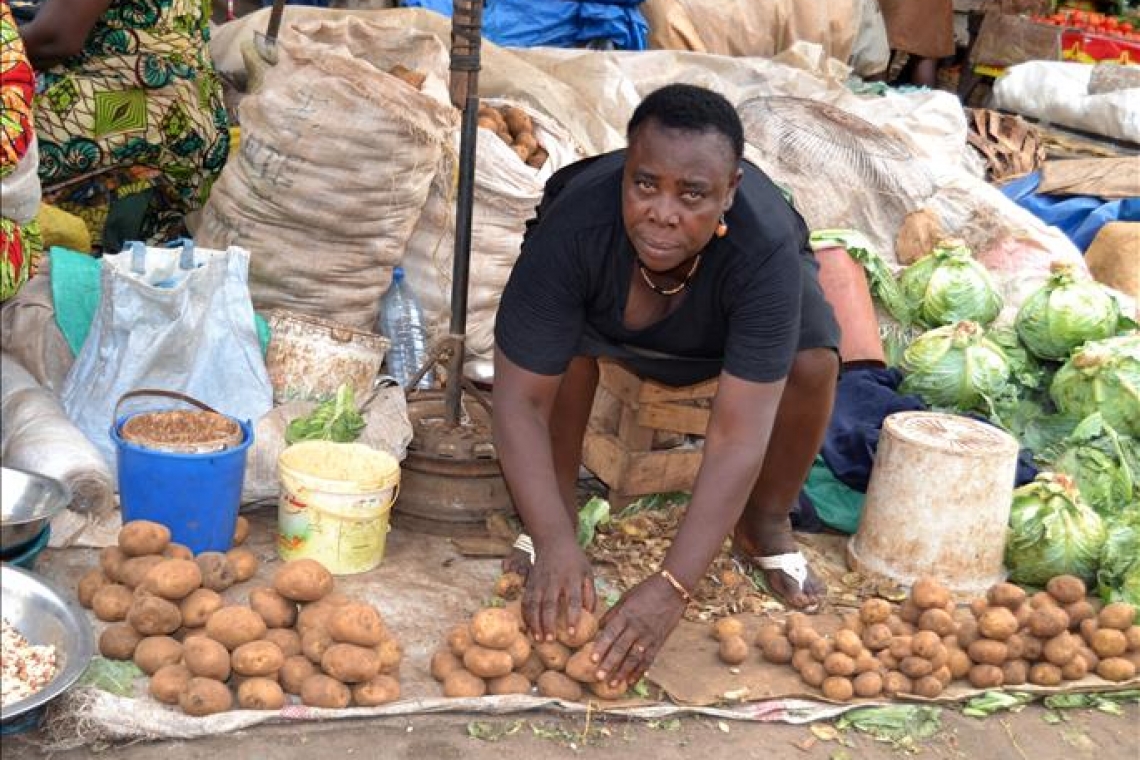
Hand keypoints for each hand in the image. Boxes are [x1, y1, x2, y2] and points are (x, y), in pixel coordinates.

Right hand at [522, 537, 595, 642]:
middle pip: (549, 604)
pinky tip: (528, 628)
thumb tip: (591, 613)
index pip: (573, 600)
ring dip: (535, 622)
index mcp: (572, 579)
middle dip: (549, 623)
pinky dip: (525, 615)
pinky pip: (525, 601)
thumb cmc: (574, 560)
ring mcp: (540, 582)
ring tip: (538, 639)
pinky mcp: (530, 583)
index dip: (572, 617)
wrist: (553, 541)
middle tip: (550, 640)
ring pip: (534, 604)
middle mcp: (554, 581)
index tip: (572, 633)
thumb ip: (590, 593)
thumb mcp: (588, 572)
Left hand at [591, 574, 686, 688]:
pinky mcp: (659, 641)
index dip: (602, 647)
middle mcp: (636, 626)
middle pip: (621, 648)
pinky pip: (649, 659)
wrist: (673, 588)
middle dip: (609, 664)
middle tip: (598, 677)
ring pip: (634, 657)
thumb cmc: (646, 590)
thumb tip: (598, 627)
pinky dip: (640, 671)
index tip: (592, 660)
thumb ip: (612, 613)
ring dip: (623, 672)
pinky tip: (632, 681)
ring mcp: (649, 635)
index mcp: (626, 614)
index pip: (611, 633)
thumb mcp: (625, 597)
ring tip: (613, 684)